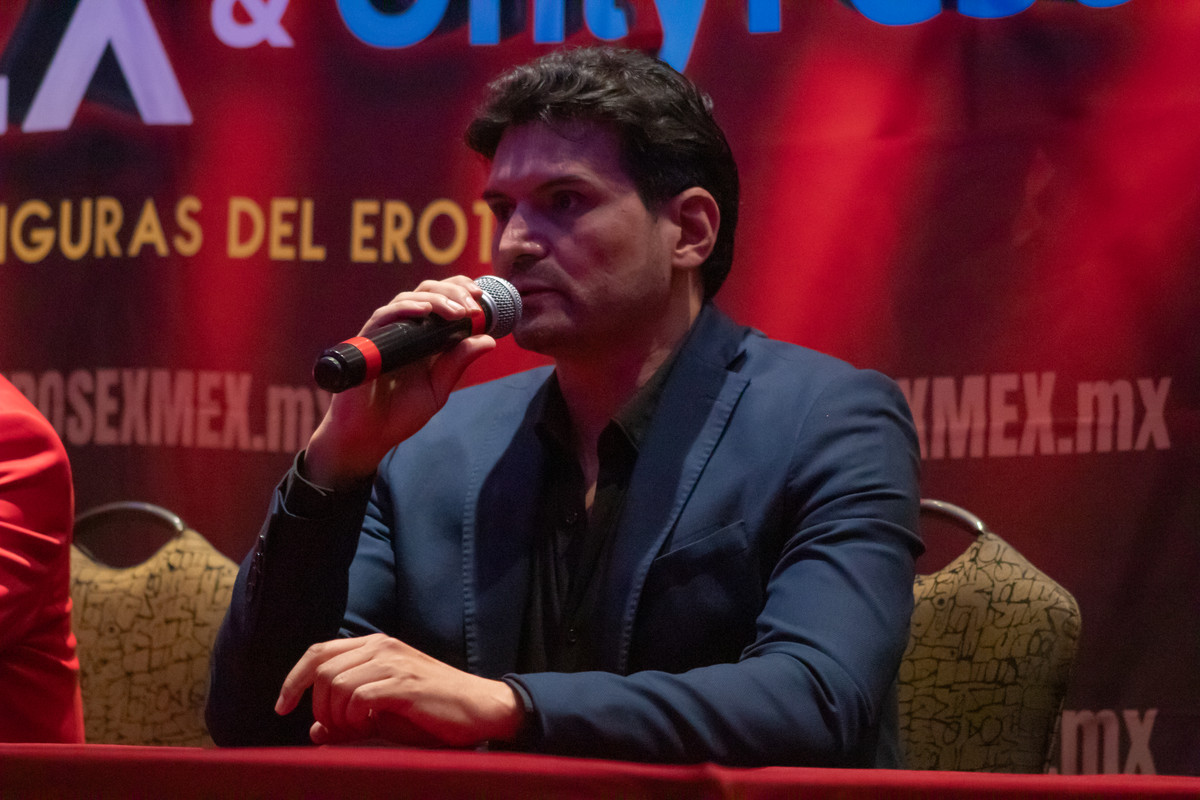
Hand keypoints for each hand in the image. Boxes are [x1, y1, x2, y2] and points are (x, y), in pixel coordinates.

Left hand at [274, 634, 524, 747]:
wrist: (482, 708)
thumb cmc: (433, 712)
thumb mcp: (385, 712)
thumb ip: (350, 716)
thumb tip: (315, 729)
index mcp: (376, 646)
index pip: (318, 652)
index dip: (293, 679)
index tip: (282, 708)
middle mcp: (382, 647)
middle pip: (321, 669)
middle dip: (316, 706)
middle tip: (335, 730)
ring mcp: (394, 662)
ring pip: (335, 683)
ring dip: (336, 715)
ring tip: (356, 730)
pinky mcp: (405, 683)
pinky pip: (359, 697)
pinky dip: (354, 718)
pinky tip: (370, 726)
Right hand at [304, 276, 496, 488]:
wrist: (368, 436)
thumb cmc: (400, 414)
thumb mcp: (438, 388)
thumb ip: (458, 363)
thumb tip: (489, 340)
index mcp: (424, 338)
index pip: (441, 299)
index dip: (460, 289)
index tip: (481, 296)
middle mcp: (405, 330)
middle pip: (428, 292)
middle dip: (454, 291)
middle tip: (473, 306)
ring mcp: (386, 334)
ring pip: (409, 298)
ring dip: (437, 300)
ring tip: (457, 312)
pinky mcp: (369, 342)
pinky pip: (385, 315)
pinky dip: (406, 308)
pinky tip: (424, 310)